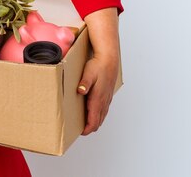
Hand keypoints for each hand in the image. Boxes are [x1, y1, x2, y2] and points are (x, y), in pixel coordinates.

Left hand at [78, 7, 119, 134]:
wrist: (109, 57)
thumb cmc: (98, 65)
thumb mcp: (89, 72)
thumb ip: (84, 82)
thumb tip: (81, 91)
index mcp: (98, 97)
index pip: (94, 117)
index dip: (88, 127)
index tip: (82, 132)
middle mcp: (104, 99)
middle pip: (99, 119)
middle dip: (91, 127)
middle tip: (81, 131)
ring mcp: (107, 97)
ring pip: (102, 115)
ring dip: (96, 121)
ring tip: (87, 126)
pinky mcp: (107, 93)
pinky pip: (104, 109)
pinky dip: (99, 115)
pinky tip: (96, 114)